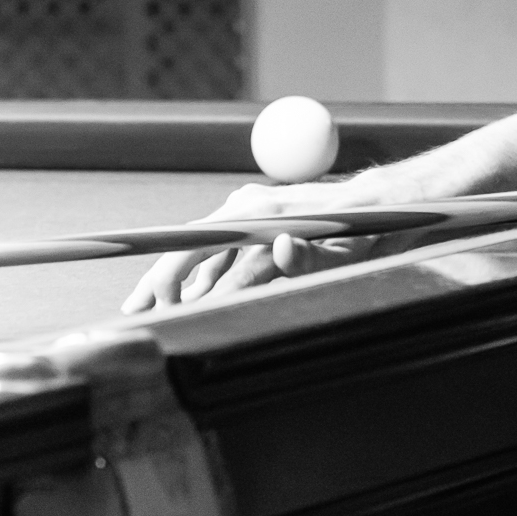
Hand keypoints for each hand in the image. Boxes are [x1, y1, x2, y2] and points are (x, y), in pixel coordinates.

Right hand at [120, 170, 419, 313]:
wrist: (379, 201)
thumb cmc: (365, 229)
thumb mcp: (348, 252)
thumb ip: (312, 257)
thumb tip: (280, 248)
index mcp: (265, 217)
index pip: (205, 251)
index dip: (177, 281)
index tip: (159, 309)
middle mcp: (249, 207)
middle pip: (190, 247)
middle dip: (161, 282)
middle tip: (138, 314)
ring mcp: (248, 209)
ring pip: (199, 247)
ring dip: (175, 277)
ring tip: (152, 307)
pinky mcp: (254, 213)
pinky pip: (217, 244)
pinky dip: (200, 267)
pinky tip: (190, 292)